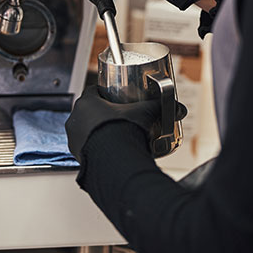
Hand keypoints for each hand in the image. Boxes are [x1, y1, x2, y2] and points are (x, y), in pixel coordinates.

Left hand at [65, 86, 186, 163]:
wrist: (115, 162)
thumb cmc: (123, 132)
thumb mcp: (145, 114)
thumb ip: (160, 107)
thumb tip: (178, 109)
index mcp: (87, 103)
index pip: (92, 90)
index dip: (103, 92)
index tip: (113, 95)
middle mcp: (75, 120)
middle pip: (87, 111)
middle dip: (100, 113)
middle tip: (117, 117)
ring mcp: (74, 140)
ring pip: (84, 130)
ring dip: (95, 131)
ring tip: (113, 135)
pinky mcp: (77, 157)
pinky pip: (85, 149)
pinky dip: (95, 149)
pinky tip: (109, 151)